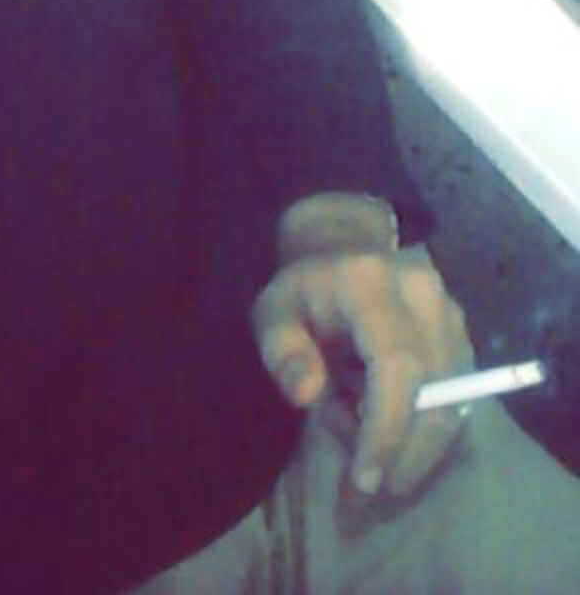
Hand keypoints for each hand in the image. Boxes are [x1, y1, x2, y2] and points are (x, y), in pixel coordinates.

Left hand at [252, 193, 473, 501]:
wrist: (345, 248)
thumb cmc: (305, 290)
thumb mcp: (274, 313)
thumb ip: (283, 350)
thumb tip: (307, 394)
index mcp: (372, 283)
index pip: (396, 365)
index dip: (387, 429)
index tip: (365, 480)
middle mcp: (424, 295)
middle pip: (436, 396)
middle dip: (404, 456)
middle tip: (363, 492)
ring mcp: (453, 314)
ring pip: (452, 406)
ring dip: (410, 442)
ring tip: (359, 432)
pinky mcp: (465, 336)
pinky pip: (457, 402)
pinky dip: (423, 429)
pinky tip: (383, 423)